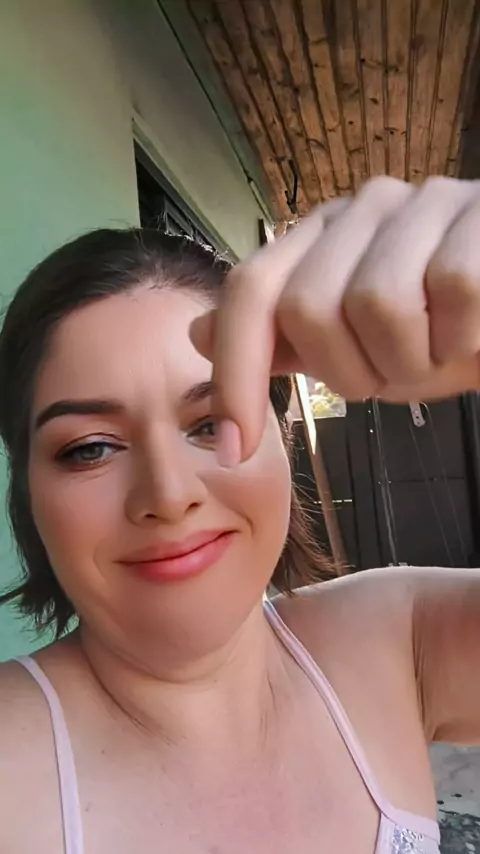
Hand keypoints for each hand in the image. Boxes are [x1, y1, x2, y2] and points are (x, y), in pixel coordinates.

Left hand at [191, 176, 479, 464]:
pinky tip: (477, 333)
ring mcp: (425, 200)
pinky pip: (453, 291)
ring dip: (411, 361)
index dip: (236, 372)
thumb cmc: (442, 336)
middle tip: (394, 376)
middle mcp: (364, 207)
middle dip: (350, 372)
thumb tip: (196, 333)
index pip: (250, 291)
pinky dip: (465, 339)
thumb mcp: (356, 352)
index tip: (235, 449)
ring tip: (440, 354)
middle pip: (308, 306)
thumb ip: (281, 344)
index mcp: (323, 237)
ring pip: (378, 302)